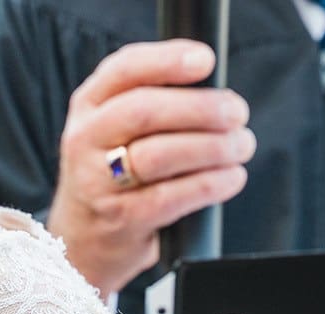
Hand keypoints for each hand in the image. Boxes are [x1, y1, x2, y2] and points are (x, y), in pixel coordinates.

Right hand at [50, 41, 255, 295]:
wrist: (83, 242)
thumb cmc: (116, 177)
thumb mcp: (117, 130)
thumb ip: (154, 104)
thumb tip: (216, 92)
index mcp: (89, 105)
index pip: (125, 69)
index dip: (168, 60)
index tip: (206, 60)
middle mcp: (86, 138)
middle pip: (145, 111)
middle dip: (201, 108)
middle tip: (237, 113)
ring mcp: (98, 181)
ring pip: (161, 154)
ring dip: (212, 147)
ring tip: (241, 146)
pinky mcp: (121, 219)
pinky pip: (171, 198)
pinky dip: (210, 185)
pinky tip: (231, 178)